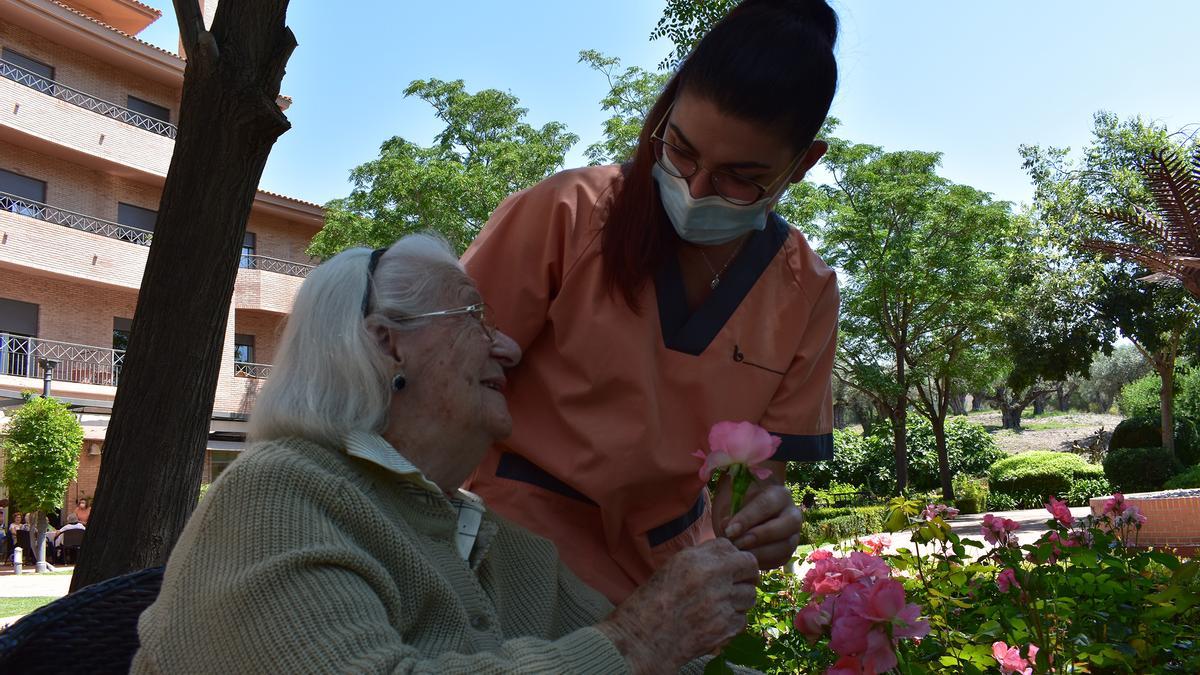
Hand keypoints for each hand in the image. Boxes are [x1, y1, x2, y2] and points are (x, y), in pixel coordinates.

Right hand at [599, 538, 758, 672]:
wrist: (645, 638)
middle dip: (747, 575)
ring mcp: (722, 603)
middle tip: (739, 583)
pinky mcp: (726, 627)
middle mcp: (712, 577)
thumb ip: (701, 557)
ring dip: (740, 600)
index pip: (731, 546)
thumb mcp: (672, 568)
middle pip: (749, 567)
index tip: (730, 566)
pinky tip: (716, 623)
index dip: (732, 556)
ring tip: (722, 606)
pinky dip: (733, 622)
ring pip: (750, 595)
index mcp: (696, 560)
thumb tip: (725, 553)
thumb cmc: (654, 602)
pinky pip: (742, 620)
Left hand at [713, 473, 802, 569]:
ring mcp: (794, 534)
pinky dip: (762, 562)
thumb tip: (728, 529)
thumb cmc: (737, 505)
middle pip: (786, 524)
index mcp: (779, 494)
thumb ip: (730, 511)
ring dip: (760, 553)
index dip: (747, 518)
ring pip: (785, 546)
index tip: (729, 530)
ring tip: (739, 554)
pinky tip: (746, 560)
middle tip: (737, 544)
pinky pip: (780, 560)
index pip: (766, 504)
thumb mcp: (731, 502)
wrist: (743, 519)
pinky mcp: (788, 552)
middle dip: (759, 536)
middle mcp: (792, 514)